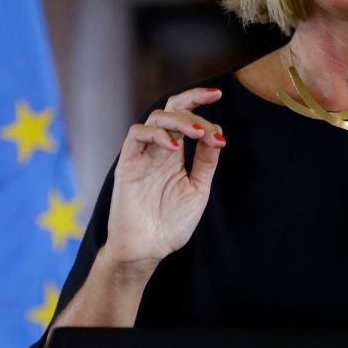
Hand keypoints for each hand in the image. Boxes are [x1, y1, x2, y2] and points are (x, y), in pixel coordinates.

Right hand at [103, 87, 225, 271]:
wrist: (148, 250)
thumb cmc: (171, 223)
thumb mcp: (197, 189)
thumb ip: (206, 162)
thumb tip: (217, 133)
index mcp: (175, 154)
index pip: (185, 117)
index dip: (200, 104)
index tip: (220, 97)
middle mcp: (158, 150)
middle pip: (170, 110)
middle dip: (192, 99)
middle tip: (214, 100)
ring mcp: (142, 155)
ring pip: (155, 118)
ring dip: (179, 119)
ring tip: (198, 131)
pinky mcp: (127, 164)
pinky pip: (136, 136)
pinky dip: (156, 134)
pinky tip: (174, 147)